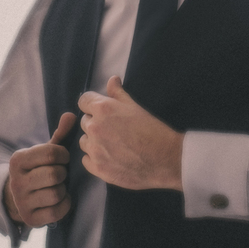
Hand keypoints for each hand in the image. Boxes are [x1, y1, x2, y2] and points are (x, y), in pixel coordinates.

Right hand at [4, 112, 76, 226]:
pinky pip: (57, 211)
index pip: (51, 153)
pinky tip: (60, 200)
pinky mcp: (30, 219)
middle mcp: (15, 181)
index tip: (62, 158)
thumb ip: (60, 135)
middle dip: (63, 173)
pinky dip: (64, 205)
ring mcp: (21, 202)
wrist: (19, 198)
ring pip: (56, 194)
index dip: (63, 155)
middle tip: (60, 174)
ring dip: (63, 190)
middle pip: (54, 174)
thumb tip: (71, 114)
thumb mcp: (46, 152)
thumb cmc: (38, 170)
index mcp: (17, 160)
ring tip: (58, 187)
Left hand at [78, 76, 183, 190]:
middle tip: (114, 130)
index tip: (101, 110)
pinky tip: (111, 158)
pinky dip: (95, 158)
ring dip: (94, 141)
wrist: (165, 159)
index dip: (92, 104)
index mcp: (103, 109)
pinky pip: (86, 159)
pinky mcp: (97, 168)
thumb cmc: (153, 131)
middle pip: (84, 121)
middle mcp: (94, 128)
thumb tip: (112, 80)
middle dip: (96, 123)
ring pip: (84, 141)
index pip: (83, 101)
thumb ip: (118, 93)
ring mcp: (94, 149)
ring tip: (113, 145)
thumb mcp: (135, 107)